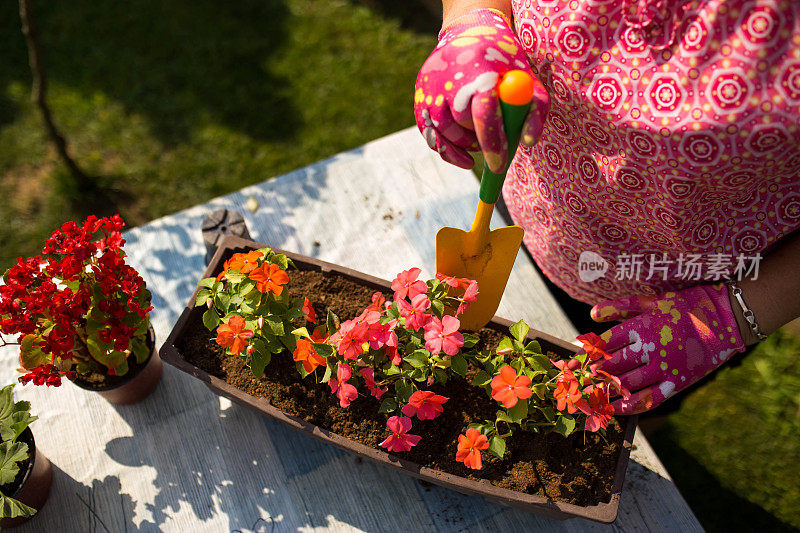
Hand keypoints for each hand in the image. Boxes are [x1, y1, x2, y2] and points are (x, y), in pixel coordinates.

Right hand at [414, 9, 549, 171]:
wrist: (471, 30)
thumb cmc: (505, 61)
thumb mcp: (528, 80)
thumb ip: (535, 111)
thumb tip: (527, 143)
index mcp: (481, 71)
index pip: (483, 113)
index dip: (492, 143)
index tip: (499, 165)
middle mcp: (450, 78)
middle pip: (462, 125)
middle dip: (478, 142)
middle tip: (493, 148)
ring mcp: (431, 85)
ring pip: (443, 131)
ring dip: (462, 145)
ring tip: (478, 141)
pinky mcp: (420, 93)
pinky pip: (428, 132)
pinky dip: (444, 149)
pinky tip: (462, 157)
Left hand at [589, 284, 746, 413]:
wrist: (726, 319)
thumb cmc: (685, 306)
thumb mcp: (652, 301)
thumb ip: (621, 307)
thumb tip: (592, 315)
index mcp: (642, 326)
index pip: (605, 343)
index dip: (586, 355)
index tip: (572, 363)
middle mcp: (651, 348)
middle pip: (612, 365)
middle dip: (591, 375)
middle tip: (574, 383)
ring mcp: (665, 367)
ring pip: (627, 384)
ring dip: (604, 392)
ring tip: (587, 397)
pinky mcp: (678, 382)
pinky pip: (650, 399)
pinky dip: (630, 406)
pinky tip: (613, 409)